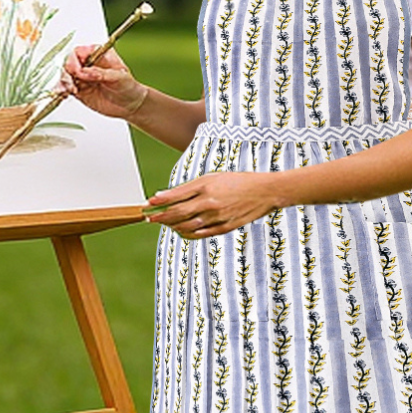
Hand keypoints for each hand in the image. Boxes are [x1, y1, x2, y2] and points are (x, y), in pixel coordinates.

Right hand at [61, 41, 149, 122]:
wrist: (131, 105)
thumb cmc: (129, 87)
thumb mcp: (120, 77)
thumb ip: (102, 73)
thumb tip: (85, 72)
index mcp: (97, 54)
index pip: (78, 52)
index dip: (74, 61)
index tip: (78, 72)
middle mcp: (87, 64)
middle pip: (68, 64)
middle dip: (67, 74)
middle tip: (72, 84)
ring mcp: (82, 77)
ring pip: (65, 76)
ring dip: (63, 83)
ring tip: (68, 91)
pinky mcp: (79, 90)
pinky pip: (66, 88)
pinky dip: (62, 91)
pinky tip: (64, 94)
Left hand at [147, 172, 283, 238]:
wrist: (265, 192)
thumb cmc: (237, 181)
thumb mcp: (212, 178)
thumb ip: (189, 188)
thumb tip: (164, 195)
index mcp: (205, 187)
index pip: (174, 197)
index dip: (158, 202)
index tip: (146, 204)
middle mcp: (209, 203)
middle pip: (177, 214)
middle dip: (160, 216)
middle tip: (149, 217)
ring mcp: (217, 217)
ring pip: (186, 226)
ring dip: (172, 226)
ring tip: (164, 223)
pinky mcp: (224, 228)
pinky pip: (199, 234)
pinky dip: (186, 233)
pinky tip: (180, 229)